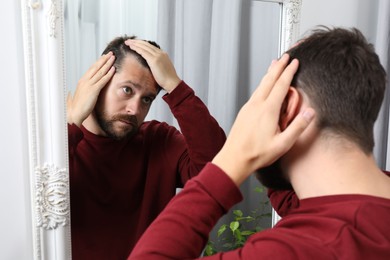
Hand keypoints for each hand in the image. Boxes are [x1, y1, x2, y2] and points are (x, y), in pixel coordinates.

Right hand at [67, 52, 114, 125]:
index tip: (104, 57)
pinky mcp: (93, 90)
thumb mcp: (82, 95)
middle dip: (104, 59)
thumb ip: (85, 90)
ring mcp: (89, 85)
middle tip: (110, 53)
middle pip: (96, 67)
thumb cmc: (78, 107)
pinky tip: (113, 69)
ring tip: (113, 58)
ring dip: (107, 63)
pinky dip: (108, 74)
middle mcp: (85, 81)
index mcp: (82, 81)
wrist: (74, 113)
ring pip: (100, 71)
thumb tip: (86, 89)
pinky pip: (102, 80)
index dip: (99, 62)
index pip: (92, 69)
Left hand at [125, 39, 180, 92]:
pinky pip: (143, 52)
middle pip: (146, 44)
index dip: (142, 44)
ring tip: (128, 42)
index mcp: (163, 54)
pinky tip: (131, 47)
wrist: (172, 83)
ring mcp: (158, 56)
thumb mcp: (163, 69)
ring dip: (135, 43)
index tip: (135, 44)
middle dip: (137, 42)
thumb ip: (157, 64)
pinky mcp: (154, 60)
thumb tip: (151, 66)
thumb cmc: (167, 79)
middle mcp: (161, 53)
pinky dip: (136, 48)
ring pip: (144, 46)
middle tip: (129, 41)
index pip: (150, 46)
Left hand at [212, 54, 314, 185]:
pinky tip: (263, 86)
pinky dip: (262, 84)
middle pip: (269, 80)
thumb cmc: (256, 154)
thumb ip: (298, 127)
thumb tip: (310, 113)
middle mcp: (256, 105)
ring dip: (269, 73)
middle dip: (278, 66)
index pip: (281, 85)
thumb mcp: (283, 144)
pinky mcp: (244, 112)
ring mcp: (248, 107)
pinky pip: (255, 92)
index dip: (289, 72)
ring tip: (274, 65)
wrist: (234, 158)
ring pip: (260, 85)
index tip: (294, 62)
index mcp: (268, 110)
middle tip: (285, 56)